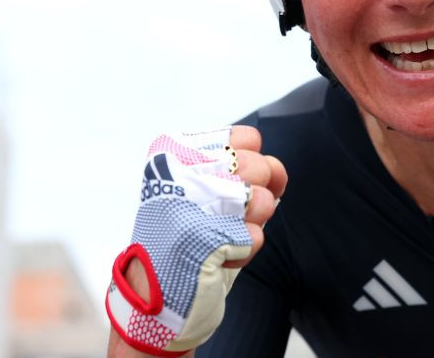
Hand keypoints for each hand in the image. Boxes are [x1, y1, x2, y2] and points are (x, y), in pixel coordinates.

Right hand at [106, 125, 286, 356]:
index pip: (247, 138)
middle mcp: (178, 171)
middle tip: (225, 215)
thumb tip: (278, 171)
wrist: (155, 296)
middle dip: (255, 197)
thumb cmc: (187, 240)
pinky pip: (255, 237)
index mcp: (176, 153)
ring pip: (261, 199)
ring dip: (250, 226)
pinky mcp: (203, 238)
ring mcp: (190, 203)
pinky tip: (215, 257)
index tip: (232, 185)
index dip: (254, 166)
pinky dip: (242, 253)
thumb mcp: (211, 194)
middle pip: (258, 166)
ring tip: (220, 236)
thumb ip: (248, 174)